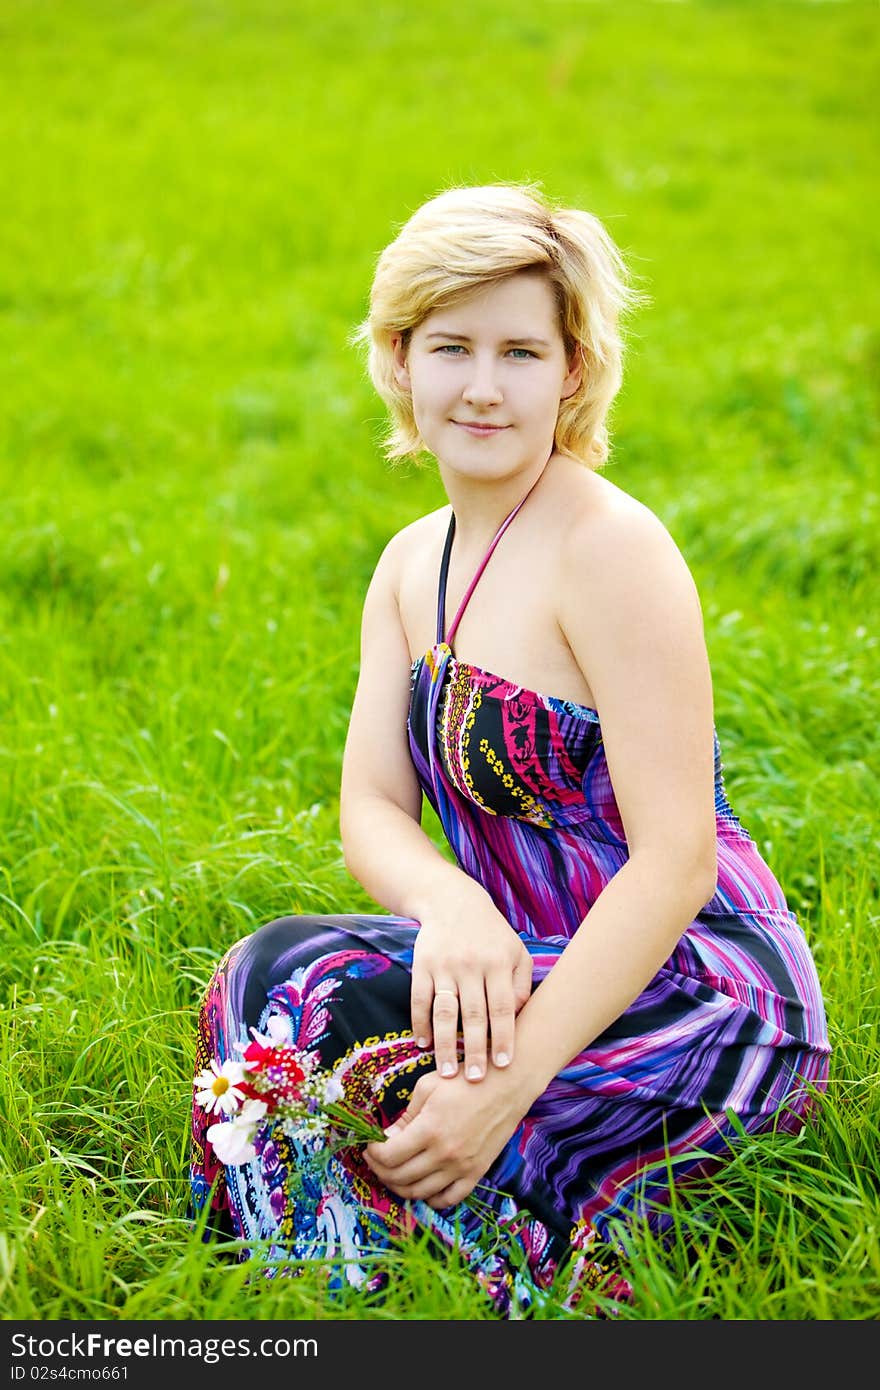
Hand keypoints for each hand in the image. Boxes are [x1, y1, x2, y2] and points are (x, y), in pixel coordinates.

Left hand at [363, 1063, 529, 1208]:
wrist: (507, 1085)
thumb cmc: (466, 1079)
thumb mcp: (428, 1087)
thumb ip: (406, 1116)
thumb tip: (388, 1138)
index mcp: (428, 1129)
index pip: (388, 1156)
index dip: (373, 1154)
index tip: (370, 1146)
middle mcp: (444, 1154)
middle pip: (400, 1177)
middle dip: (381, 1171)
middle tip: (376, 1160)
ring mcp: (461, 1167)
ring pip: (419, 1192)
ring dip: (400, 1187)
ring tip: (394, 1173)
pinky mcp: (476, 1173)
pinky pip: (448, 1200)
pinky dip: (431, 1199)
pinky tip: (423, 1187)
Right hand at [410, 877, 532, 1081]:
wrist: (452, 901)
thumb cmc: (490, 934)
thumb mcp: (515, 951)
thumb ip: (521, 984)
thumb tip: (519, 1018)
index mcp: (498, 963)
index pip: (503, 1008)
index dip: (503, 1038)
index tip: (503, 1065)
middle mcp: (471, 965)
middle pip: (474, 1015)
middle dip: (475, 1050)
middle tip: (475, 1080)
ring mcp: (444, 966)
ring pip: (445, 1011)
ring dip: (445, 1044)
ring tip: (446, 1072)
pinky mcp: (422, 965)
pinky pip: (419, 999)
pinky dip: (420, 1023)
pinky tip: (423, 1044)